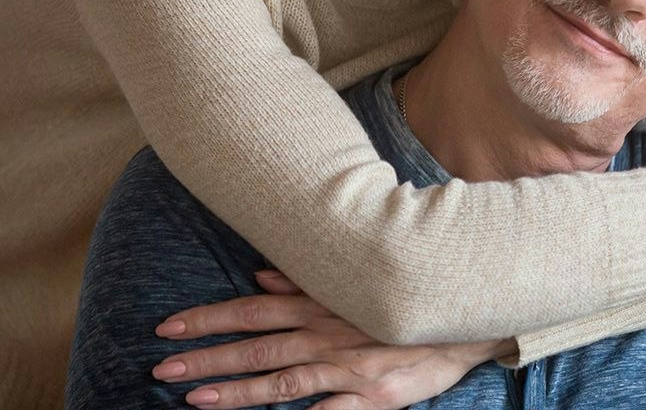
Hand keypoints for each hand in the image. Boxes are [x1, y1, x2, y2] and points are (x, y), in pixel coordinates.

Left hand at [152, 271, 513, 408]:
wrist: (460, 314)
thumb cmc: (399, 295)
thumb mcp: (351, 280)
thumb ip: (305, 280)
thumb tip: (260, 273)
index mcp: (320, 304)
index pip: (254, 310)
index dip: (210, 319)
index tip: (169, 328)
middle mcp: (327, 333)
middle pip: (258, 347)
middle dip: (208, 357)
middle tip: (160, 367)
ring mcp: (348, 367)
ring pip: (282, 381)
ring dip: (237, 391)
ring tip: (193, 399)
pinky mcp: (372, 397)